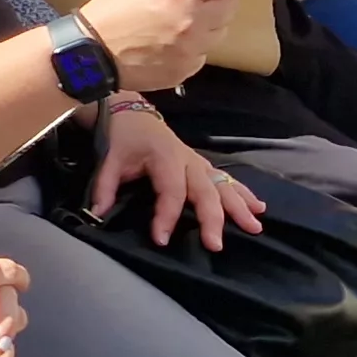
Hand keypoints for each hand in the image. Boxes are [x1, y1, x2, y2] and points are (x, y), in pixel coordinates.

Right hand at [75, 0, 236, 90]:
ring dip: (208, 23)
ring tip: (179, 24)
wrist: (91, 53)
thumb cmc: (113, 9)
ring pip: (221, 29)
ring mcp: (192, 48)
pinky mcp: (187, 69)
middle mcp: (193, 20)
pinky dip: (193, 48)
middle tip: (190, 1)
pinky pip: (203, 53)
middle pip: (230, 2)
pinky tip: (170, 44)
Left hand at [90, 106, 265, 249]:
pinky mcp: (203, 165)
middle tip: (216, 245)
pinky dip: (245, 193)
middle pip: (205, 190)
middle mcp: (187, 160)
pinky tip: (260, 208)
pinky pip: (228, 179)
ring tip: (254, 227)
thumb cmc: (123, 138)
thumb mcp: (109, 159)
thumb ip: (105, 187)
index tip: (162, 239)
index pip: (170, 191)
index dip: (167, 216)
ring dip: (239, 207)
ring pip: (223, 184)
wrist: (133, 112)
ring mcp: (199, 162)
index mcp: (164, 157)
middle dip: (212, 218)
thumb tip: (97, 214)